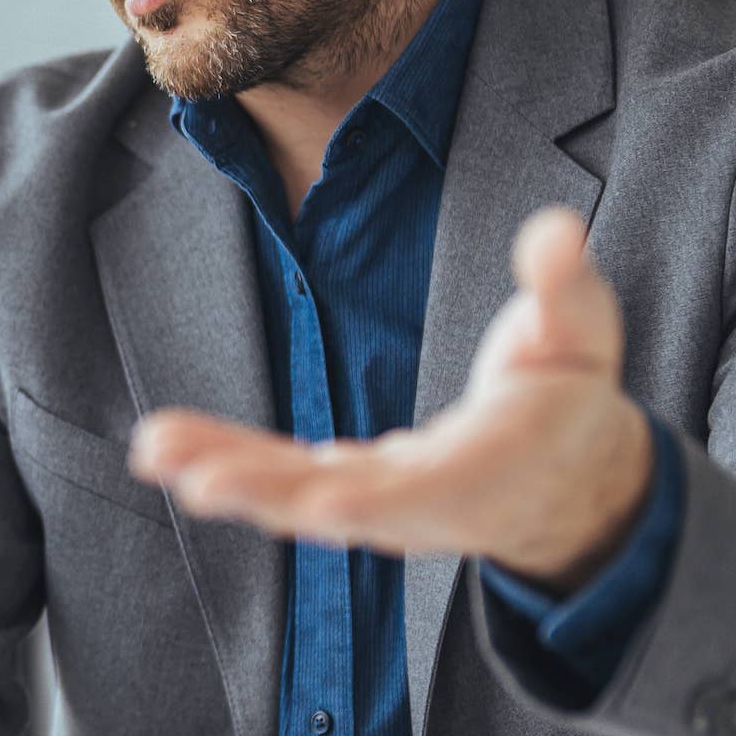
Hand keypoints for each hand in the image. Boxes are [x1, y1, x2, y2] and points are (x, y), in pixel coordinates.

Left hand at [128, 207, 654, 591]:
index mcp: (485, 471)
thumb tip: (556, 232)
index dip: (376, 500)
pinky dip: (227, 462)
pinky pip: (279, 478)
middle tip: (193, 479)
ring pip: (292, 493)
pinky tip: (170, 448)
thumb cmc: (573, 397)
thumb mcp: (583, 337)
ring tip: (152, 449)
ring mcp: (378, 501)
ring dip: (222, 472)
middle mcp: (420, 502)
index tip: (323, 503)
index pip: (426, 491)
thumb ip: (564, 288)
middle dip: (265, 491)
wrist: (567, 477)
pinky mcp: (347, 487)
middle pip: (336, 504)